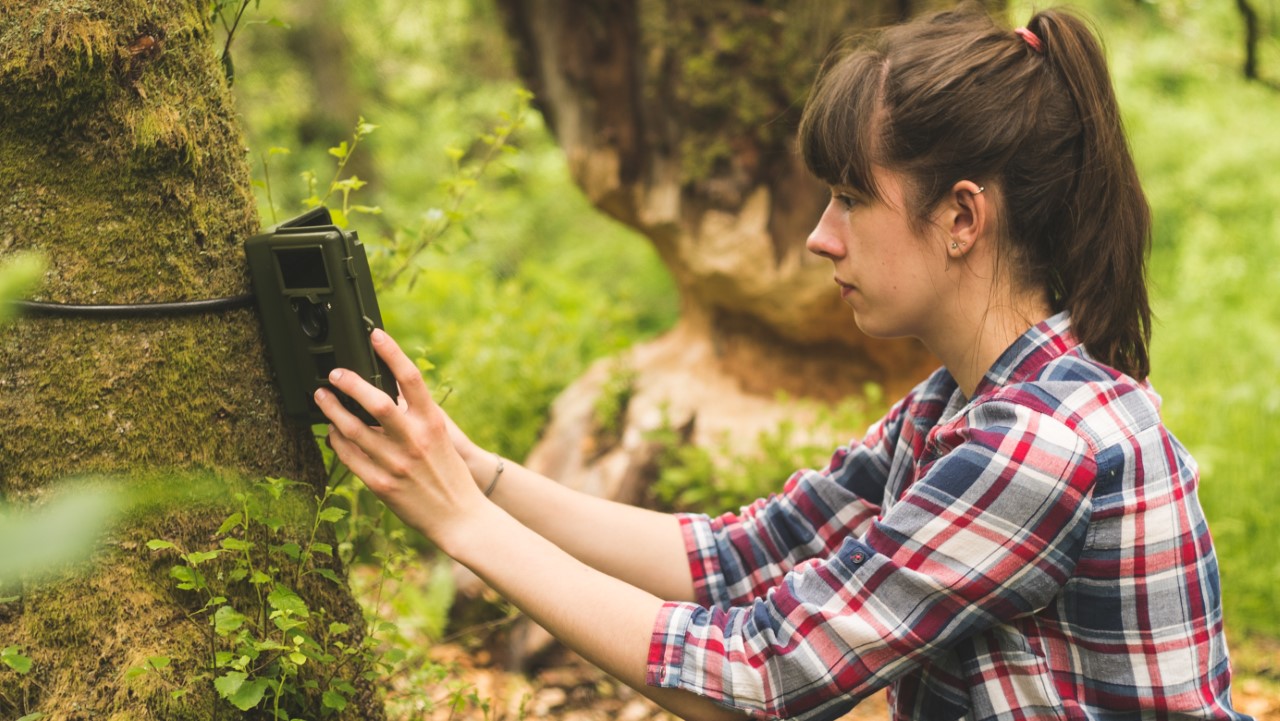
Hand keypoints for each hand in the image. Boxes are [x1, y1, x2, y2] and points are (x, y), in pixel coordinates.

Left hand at [314, 329, 484, 544]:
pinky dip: (337, 441)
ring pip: (354, 430)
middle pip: (377, 402)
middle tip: (334, 373)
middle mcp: (414, 441)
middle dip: (350, 383)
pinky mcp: (381, 485)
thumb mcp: (440, 436)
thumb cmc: (449, 473)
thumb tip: (393, 389)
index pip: (411, 378)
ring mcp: (396, 464)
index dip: (392, 352)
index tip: (375, 335)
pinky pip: (350, 458)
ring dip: (333, 411)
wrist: (459, 516)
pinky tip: (332, 432)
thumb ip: (417, 413)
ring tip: (321, 398)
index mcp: (432, 423)